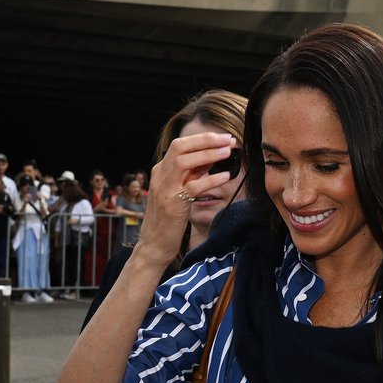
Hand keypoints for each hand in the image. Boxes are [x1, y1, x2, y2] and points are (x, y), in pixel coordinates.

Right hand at [138, 132, 236, 263]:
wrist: (153, 244)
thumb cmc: (169, 218)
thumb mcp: (179, 190)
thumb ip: (191, 174)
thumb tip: (211, 156)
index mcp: (161, 170)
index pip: (180, 144)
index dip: (203, 138)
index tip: (224, 137)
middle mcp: (160, 176)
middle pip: (181, 147)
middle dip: (206, 140)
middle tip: (229, 140)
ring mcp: (165, 189)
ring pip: (184, 163)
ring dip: (208, 154)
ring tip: (227, 152)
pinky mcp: (172, 205)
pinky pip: (193, 187)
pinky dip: (210, 180)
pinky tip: (225, 177)